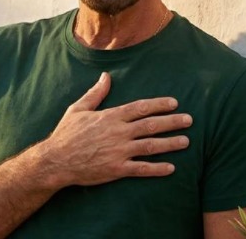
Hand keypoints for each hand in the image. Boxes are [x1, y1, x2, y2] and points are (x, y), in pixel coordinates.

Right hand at [39, 72, 191, 187]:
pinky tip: (171, 167)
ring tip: (186, 141)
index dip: (159, 105)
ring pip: (151, 146)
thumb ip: (95, 93)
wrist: (56, 160)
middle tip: (189, 120)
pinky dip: (157, 168)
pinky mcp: (117, 169)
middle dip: (172, 122)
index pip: (140, 107)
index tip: (174, 103)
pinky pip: (141, 169)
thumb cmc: (66, 133)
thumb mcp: (78, 109)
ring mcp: (119, 151)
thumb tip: (106, 76)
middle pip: (151, 125)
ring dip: (170, 143)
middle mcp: (118, 132)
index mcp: (111, 116)